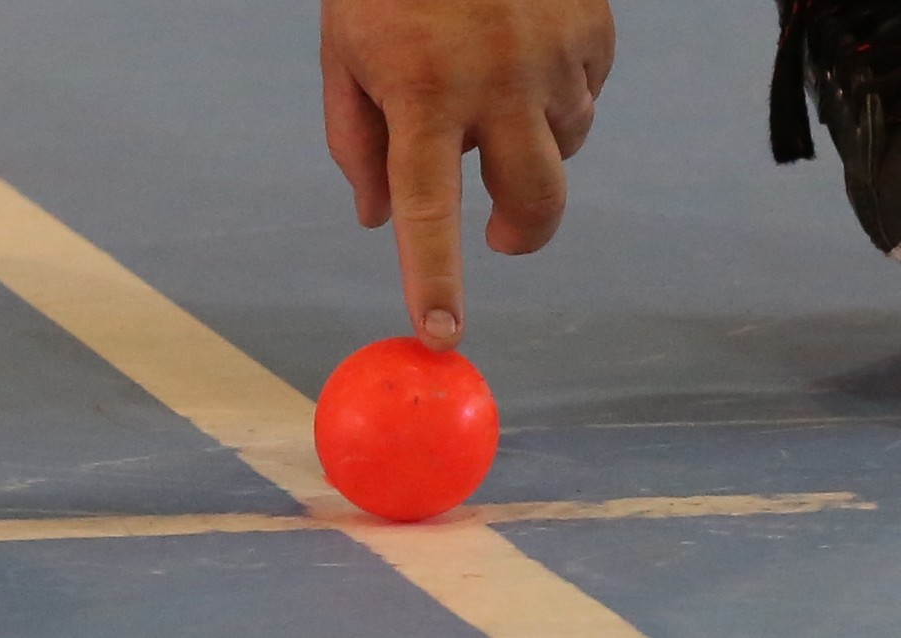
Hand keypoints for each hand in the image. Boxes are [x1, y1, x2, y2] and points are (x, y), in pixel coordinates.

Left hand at [321, 0, 614, 349]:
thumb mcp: (347, 52)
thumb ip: (356, 143)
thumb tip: (377, 221)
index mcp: (420, 91)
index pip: (427, 210)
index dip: (434, 278)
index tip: (442, 332)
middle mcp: (495, 80)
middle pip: (533, 201)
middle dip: (521, 232)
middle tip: (500, 231)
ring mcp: (553, 54)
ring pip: (563, 145)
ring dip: (530, 140)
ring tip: (494, 84)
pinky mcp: (594, 28)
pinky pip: (586, 94)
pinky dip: (557, 94)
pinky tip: (527, 52)